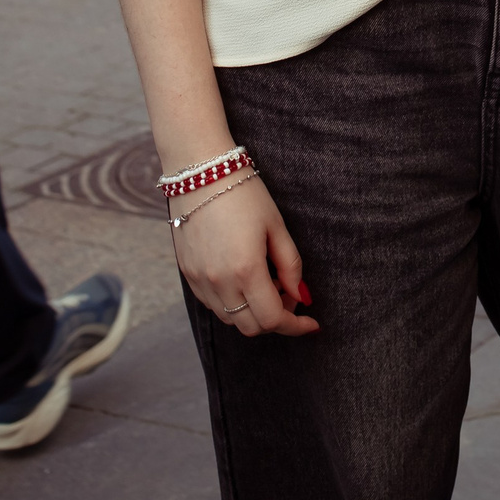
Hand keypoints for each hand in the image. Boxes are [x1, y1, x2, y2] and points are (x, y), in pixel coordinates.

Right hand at [170, 176, 318, 338]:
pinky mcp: (187, 274)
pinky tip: (241, 277)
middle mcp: (219, 282)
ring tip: (263, 280)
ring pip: (230, 319)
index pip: (273, 319)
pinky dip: (231, 302)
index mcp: (246, 270)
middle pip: (251, 327)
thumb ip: (290, 266)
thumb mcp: (276, 226)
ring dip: (251, 312)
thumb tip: (300, 296)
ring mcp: (199, 280)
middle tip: (287, 293)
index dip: (296, 326)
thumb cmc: (243, 194)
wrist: (200, 172)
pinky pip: (212, 304)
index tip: (311, 323)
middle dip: (275, 319)